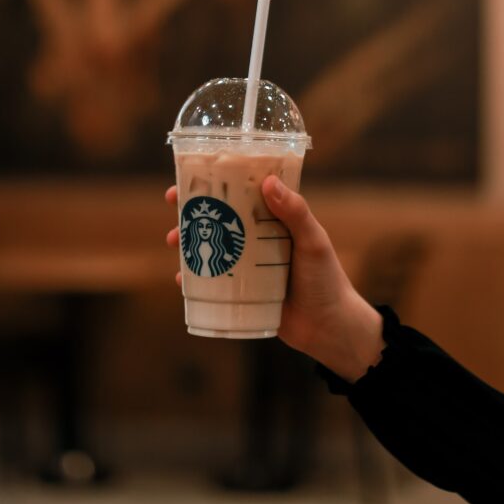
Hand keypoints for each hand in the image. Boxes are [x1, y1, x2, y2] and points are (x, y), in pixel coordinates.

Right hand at [164, 179, 382, 382]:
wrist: (329, 328)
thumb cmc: (326, 279)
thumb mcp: (313, 242)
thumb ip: (295, 213)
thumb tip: (268, 182)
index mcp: (275, 221)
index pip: (243, 193)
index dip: (218, 183)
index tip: (194, 175)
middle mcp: (258, 240)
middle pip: (220, 219)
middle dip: (193, 211)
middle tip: (173, 206)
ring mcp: (248, 266)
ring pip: (211, 248)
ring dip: (188, 241)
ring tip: (173, 242)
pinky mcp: (242, 292)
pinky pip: (212, 281)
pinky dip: (194, 278)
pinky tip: (181, 278)